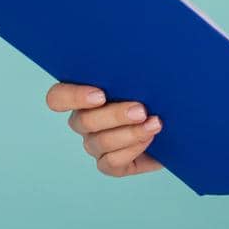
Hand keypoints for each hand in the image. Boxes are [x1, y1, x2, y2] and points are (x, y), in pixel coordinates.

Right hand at [46, 82, 163, 178]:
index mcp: (83, 96)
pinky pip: (111, 162)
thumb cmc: (154, 95)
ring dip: (130, 133)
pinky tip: (150, 138)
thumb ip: (130, 74)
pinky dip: (133, 149)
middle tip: (141, 110)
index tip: (100, 95)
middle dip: (115, 115)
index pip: (58, 97)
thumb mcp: (143, 79)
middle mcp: (84, 122)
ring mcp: (94, 145)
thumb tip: (138, 64)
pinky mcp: (109, 165)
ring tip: (154, 123)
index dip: (73, 97)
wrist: (171, 125)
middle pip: (84, 121)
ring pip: (100, 142)